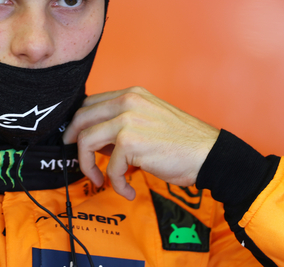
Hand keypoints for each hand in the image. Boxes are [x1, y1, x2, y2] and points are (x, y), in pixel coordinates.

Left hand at [63, 87, 218, 199]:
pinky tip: (128, 190)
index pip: (90, 103)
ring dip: (88, 166)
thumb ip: (122, 124)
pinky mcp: (130, 142)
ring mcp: (127, 120)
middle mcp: (127, 101)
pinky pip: (110, 167)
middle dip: (74, 141)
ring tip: (100, 180)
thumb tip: (96, 142)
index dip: (78, 123)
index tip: (76, 139)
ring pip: (86, 141)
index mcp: (131, 94)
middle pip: (81, 118)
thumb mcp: (148, 120)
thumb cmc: (183, 143)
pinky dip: (116, 183)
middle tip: (78, 159)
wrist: (209, 154)